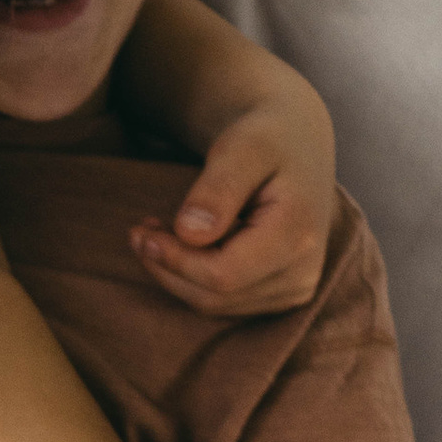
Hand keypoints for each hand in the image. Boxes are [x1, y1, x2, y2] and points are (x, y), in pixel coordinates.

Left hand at [128, 99, 335, 317]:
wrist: (294, 143)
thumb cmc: (266, 137)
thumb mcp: (243, 146)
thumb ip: (219, 187)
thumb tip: (190, 233)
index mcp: (299, 236)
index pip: (222, 275)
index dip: (175, 259)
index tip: (141, 230)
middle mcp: (302, 273)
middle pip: (214, 296)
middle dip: (168, 266)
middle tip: (139, 230)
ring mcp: (293, 290)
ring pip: (213, 304)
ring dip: (174, 273)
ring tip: (155, 232)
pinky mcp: (278, 295)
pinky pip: (222, 302)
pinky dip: (191, 278)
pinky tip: (180, 245)